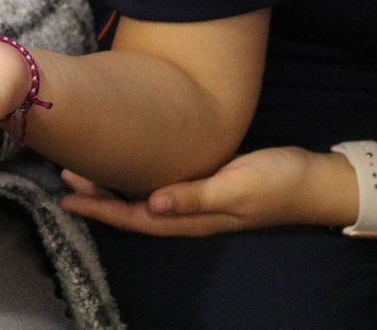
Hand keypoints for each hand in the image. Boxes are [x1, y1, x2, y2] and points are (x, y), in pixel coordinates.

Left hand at [60, 146, 359, 234]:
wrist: (312, 178)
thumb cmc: (275, 182)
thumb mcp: (236, 186)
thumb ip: (194, 196)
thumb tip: (151, 204)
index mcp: (190, 217)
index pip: (134, 217)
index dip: (99, 210)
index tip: (66, 198)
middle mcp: (186, 211)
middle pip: (130, 207)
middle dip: (96, 194)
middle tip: (64, 172)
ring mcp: (193, 197)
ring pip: (141, 194)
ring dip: (111, 182)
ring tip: (81, 165)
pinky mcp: (202, 180)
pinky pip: (158, 180)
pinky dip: (134, 172)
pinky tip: (122, 158)